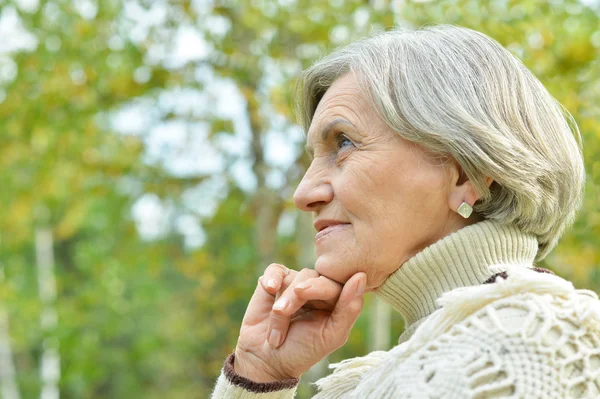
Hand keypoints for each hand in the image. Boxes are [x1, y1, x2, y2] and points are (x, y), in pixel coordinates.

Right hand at [234, 264, 366, 381]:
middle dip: (295, 296)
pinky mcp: (275, 281)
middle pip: (311, 277)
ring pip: (292, 278)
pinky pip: (275, 270)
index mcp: (337, 300)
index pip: (334, 283)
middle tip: (282, 311)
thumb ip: (349, 309)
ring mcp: (296, 283)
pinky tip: (269, 289)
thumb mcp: (330, 336)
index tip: (301, 293)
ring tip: (275, 331)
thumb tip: (361, 276)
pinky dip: (271, 278)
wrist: (266, 361)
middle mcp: (318, 288)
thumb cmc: (302, 351)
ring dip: (280, 304)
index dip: (319, 286)